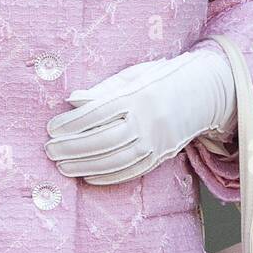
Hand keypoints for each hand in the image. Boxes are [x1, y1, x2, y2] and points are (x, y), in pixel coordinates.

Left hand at [44, 47, 236, 185]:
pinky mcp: (161, 155)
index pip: (98, 112)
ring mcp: (156, 141)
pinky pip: (132, 171)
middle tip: (50, 150)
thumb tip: (72, 100)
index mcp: (137, 95)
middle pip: (104, 139)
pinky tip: (88, 176)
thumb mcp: (133, 76)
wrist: (202, 93)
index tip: (51, 128)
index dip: (72, 122)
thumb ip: (102, 89)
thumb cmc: (159, 80)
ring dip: (85, 165)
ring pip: (116, 159)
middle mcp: (147, 120)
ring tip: (62, 166)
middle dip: (73, 147)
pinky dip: (108, 176)